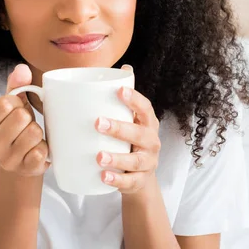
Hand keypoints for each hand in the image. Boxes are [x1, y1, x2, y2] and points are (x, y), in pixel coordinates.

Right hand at [0, 64, 49, 176]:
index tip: (15, 111)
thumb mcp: (12, 107)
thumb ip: (15, 86)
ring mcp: (8, 161)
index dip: (16, 103)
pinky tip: (37, 150)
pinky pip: (42, 151)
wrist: (21, 165)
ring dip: (37, 133)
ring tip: (31, 138)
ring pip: (34, 132)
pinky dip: (44, 147)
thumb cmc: (15, 130)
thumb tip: (22, 68)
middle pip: (21, 117)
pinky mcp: (25, 170)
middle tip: (24, 126)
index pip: (4, 103)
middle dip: (28, 118)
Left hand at [95, 65, 160, 193]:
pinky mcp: (139, 181)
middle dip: (119, 128)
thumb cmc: (128, 141)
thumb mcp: (127, 120)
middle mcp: (151, 141)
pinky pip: (130, 182)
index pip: (145, 108)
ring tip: (98, 156)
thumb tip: (121, 66)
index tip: (119, 90)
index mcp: (147, 123)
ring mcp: (148, 162)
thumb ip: (118, 99)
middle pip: (139, 134)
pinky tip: (103, 176)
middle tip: (98, 122)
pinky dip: (117, 180)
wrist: (139, 178)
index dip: (134, 99)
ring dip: (117, 158)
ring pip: (135, 161)